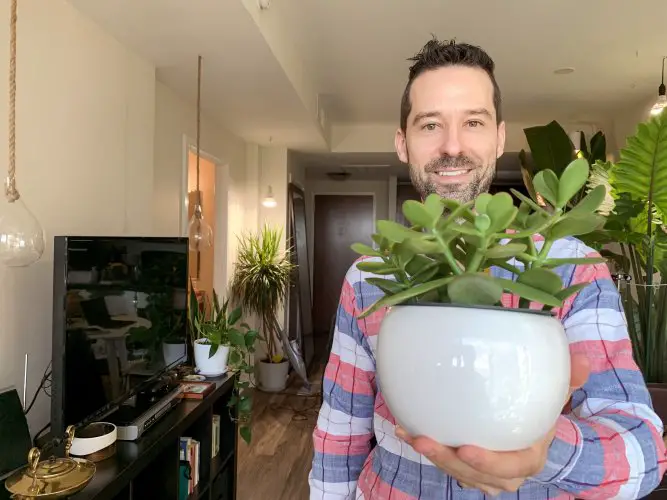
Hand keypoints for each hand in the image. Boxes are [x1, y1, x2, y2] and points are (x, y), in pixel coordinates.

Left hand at [395, 353, 589, 495]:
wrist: (528, 426)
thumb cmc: (538, 409)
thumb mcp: (554, 394)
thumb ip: (567, 379)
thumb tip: (583, 359)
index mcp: (529, 455)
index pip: (512, 467)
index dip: (489, 463)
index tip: (465, 448)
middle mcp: (505, 470)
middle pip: (477, 475)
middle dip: (449, 463)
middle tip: (425, 440)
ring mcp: (483, 471)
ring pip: (457, 472)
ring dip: (433, 457)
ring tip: (411, 434)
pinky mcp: (465, 464)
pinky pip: (445, 461)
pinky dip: (425, 447)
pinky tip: (404, 427)